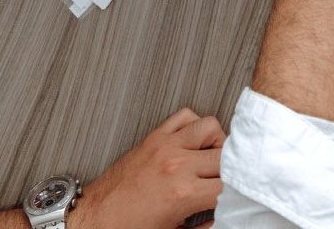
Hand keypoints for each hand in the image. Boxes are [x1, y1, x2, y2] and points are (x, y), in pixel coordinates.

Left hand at [72, 108, 224, 228]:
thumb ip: (203, 226)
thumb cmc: (128, 228)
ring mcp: (166, 145)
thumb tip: (222, 218)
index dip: (237, 192)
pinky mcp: (154, 136)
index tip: (237, 196)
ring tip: (212, 159)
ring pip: (210, 127)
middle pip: (224, 156)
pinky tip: (193, 141)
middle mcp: (177, 164)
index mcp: (183, 194)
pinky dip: (194, 125)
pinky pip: (185, 116)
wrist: (96, 218)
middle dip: (229, 170)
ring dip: (217, 143)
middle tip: (226, 180)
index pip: (228, 185)